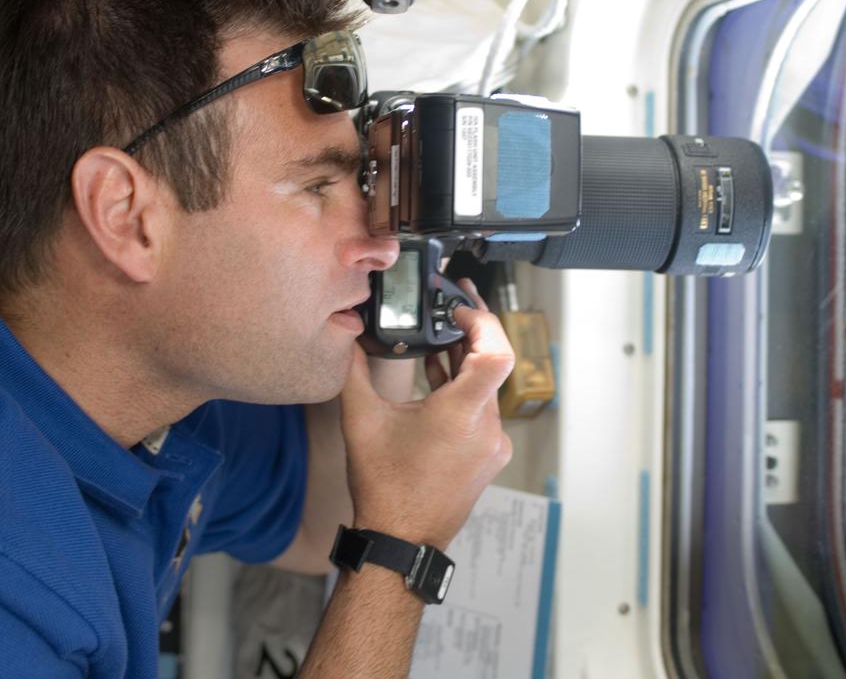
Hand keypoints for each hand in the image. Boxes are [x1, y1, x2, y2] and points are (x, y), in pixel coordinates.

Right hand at [338, 280, 513, 548]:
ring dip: (466, 361)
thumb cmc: (384, 487)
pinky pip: (483, 410)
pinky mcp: (488, 456)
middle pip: (492, 363)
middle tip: (455, 303)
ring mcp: (492, 444)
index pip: (497, 352)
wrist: (401, 540)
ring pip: (487, 387)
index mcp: (461, 413)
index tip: (459, 309)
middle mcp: (486, 427)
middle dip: (472, 331)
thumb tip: (348, 337)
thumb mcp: (360, 420)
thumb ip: (354, 371)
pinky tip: (440, 376)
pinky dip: (465, 389)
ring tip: (442, 334)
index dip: (483, 321)